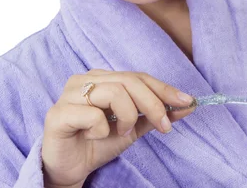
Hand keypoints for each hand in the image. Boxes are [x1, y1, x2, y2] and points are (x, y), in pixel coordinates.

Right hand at [42, 69, 195, 187]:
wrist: (70, 169)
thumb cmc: (99, 143)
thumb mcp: (134, 128)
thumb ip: (156, 114)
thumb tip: (187, 105)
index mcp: (103, 77)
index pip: (139, 76)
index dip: (164, 88)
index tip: (187, 101)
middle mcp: (85, 79)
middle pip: (129, 81)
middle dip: (153, 104)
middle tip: (164, 126)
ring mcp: (69, 94)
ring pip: (114, 92)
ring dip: (127, 116)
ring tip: (122, 132)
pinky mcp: (58, 114)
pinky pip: (91, 114)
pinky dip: (101, 128)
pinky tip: (96, 136)